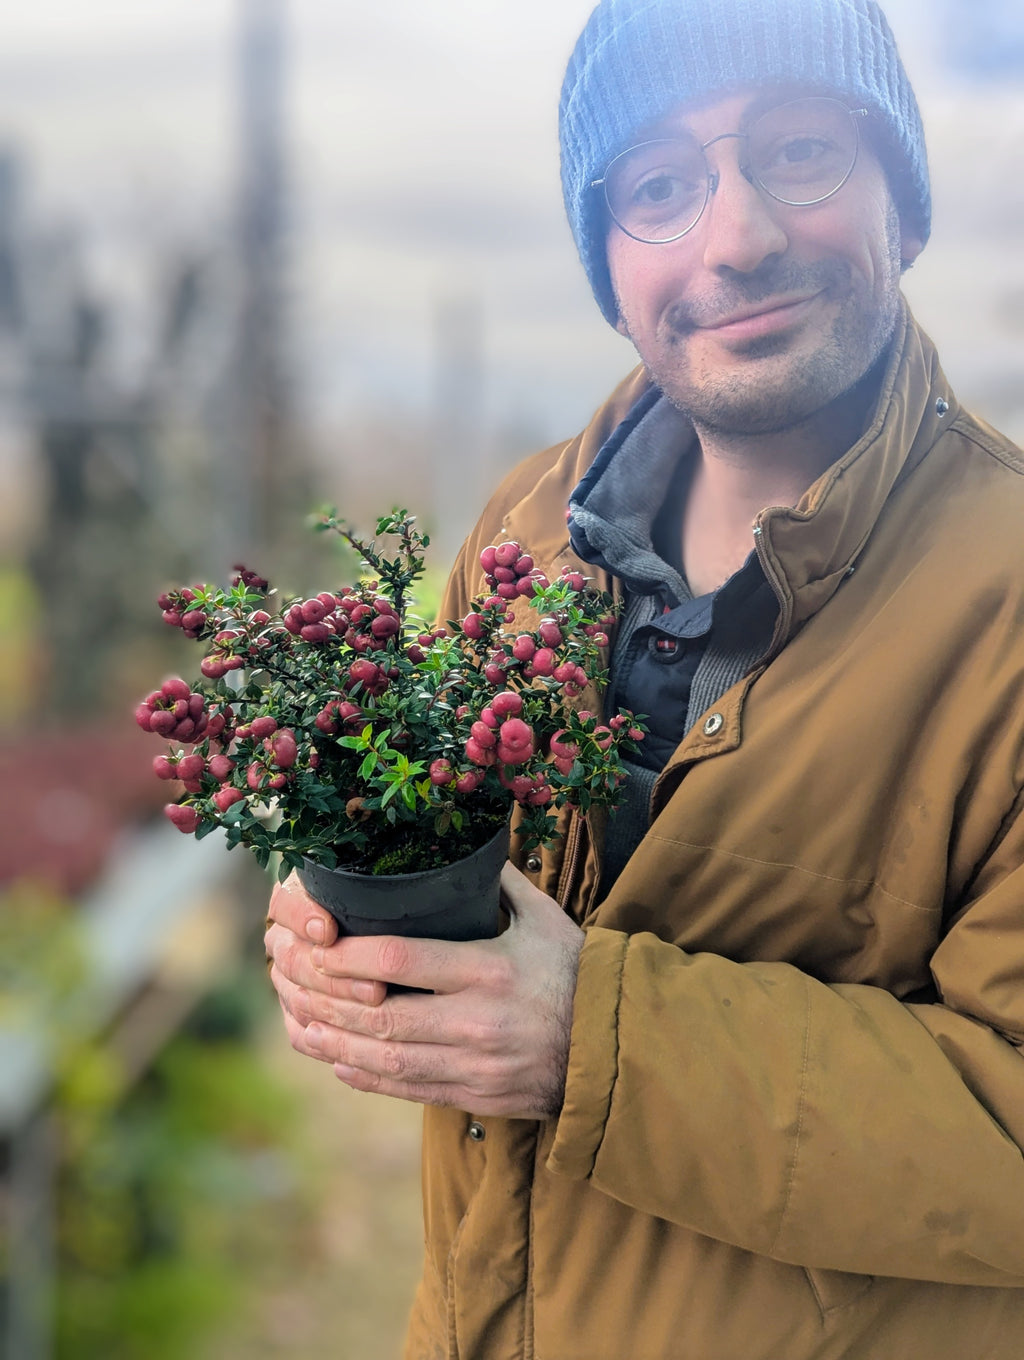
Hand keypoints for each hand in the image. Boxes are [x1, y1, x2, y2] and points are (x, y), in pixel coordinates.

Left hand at [264, 862, 583, 1118]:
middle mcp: (476, 1021)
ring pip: (385, 1059)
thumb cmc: (577, 973)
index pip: (401, 961)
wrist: (618, 1047)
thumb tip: (467, 843)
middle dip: (326, 1000)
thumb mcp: (546, 919)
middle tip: (291, 982)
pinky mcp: (475, 1096)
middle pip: (380, 1015)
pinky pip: (408, 1090)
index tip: (316, 942)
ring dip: (334, 1042)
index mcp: (489, 970)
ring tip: (299, 1023)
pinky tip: (336, 1060)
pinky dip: (365, 1076)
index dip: (348, 956)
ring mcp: (474, 1065)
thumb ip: (501, 884)